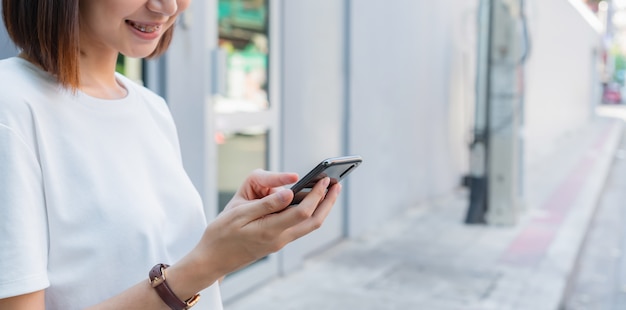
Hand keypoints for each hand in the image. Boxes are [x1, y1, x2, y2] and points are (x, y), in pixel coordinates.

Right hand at [183, 169, 340, 286]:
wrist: (212, 259)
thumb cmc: (221, 233)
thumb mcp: (239, 213)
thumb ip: (266, 203)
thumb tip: (289, 192)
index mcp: (271, 230)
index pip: (303, 211)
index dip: (317, 195)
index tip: (325, 180)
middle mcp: (280, 239)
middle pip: (313, 221)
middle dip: (328, 202)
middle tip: (337, 184)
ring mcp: (279, 242)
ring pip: (308, 226)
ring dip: (321, 208)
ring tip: (329, 192)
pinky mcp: (276, 242)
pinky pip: (299, 227)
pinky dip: (309, 213)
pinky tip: (309, 202)